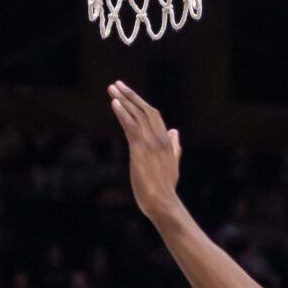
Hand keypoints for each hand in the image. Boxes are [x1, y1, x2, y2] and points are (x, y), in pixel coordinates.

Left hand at [108, 81, 181, 220]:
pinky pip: (131, 126)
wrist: (163, 203)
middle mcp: (160, 139)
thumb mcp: (173, 164)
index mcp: (167, 142)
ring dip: (123, 99)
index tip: (129, 94)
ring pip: (137, 114)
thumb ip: (174, 147)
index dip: (141, 103)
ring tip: (112, 88)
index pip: (154, 116)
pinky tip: (114, 102)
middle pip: (145, 110)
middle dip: (130, 95)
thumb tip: (176, 131)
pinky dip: (122, 112)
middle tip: (116, 84)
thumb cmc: (165, 188)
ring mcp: (150, 143)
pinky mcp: (140, 150)